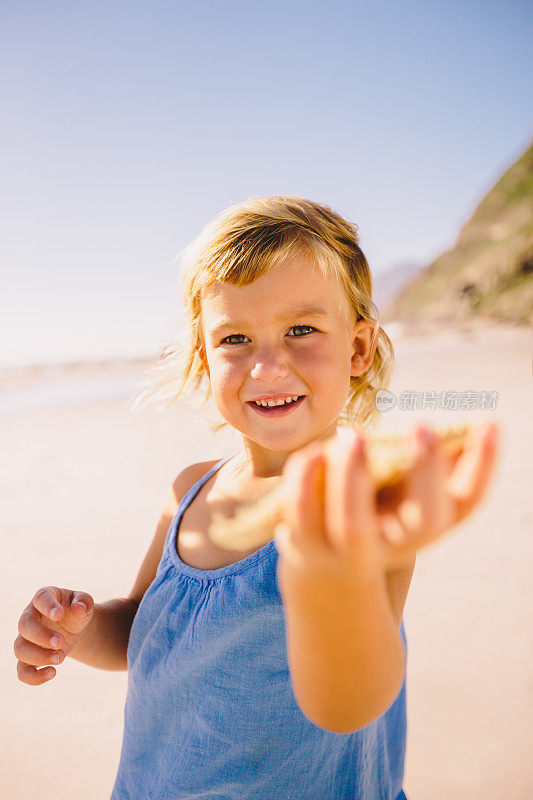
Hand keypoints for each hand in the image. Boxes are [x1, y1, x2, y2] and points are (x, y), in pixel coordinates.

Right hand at [14, 586, 94, 685]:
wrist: (74, 628)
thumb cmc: (76, 610)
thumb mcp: (84, 603)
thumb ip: (84, 602)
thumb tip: (79, 608)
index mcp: (44, 597)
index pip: (41, 599)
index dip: (47, 606)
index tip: (58, 614)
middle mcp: (30, 616)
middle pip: (24, 626)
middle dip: (41, 636)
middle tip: (60, 642)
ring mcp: (26, 638)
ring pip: (20, 649)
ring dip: (39, 657)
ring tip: (61, 658)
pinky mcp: (28, 658)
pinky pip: (22, 671)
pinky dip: (33, 677)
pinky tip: (52, 673)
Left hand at [275, 422, 499, 577]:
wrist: (327, 570)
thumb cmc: (374, 513)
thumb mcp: (402, 494)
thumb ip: (425, 465)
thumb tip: (462, 425)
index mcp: (424, 527)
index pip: (467, 502)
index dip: (484, 466)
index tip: (492, 424)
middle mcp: (395, 543)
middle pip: (424, 521)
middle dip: (427, 472)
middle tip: (423, 424)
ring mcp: (349, 550)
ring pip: (353, 525)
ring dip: (354, 478)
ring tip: (354, 434)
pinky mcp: (306, 543)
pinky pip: (303, 512)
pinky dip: (305, 480)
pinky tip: (315, 452)